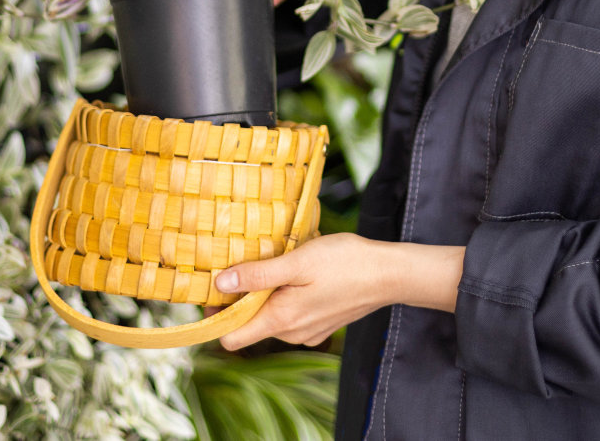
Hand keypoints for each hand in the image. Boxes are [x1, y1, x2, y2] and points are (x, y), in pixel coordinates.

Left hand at [215, 233, 387, 349]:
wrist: (390, 273)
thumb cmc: (345, 263)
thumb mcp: (298, 262)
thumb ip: (258, 275)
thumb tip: (220, 284)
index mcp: (281, 320)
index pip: (231, 337)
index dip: (215, 315)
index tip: (210, 289)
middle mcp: (292, 333)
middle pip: (249, 323)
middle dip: (241, 298)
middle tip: (240, 262)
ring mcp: (307, 332)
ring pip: (270, 316)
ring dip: (265, 293)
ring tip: (273, 261)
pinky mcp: (320, 324)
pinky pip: (291, 314)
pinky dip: (286, 296)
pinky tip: (296, 273)